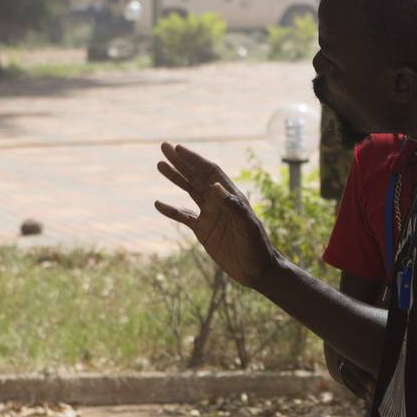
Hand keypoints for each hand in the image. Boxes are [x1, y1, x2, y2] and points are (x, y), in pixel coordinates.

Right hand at [154, 142, 280, 288]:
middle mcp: (219, 201)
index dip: (194, 159)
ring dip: (175, 177)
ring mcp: (210, 215)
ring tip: (160, 165)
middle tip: (164, 147)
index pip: (209, 172)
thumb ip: (232, 206)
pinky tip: (158, 204)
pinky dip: (171, 210)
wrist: (257, 270)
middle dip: (180, 162)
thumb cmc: (257, 246)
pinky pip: (184, 217)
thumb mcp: (248, 226)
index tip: (178, 148)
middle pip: (196, 176)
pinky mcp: (203, 231)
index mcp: (230, 196)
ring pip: (189, 191)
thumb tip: (214, 186)